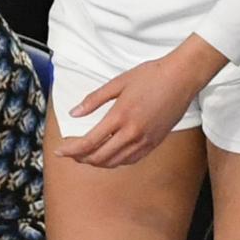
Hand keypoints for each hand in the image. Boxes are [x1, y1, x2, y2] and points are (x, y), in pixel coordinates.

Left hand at [56, 37, 226, 166]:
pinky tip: (108, 156)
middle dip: (81, 158)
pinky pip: (132, 159)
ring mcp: (146, 140)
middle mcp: (133, 133)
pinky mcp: (155, 142)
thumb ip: (93, 100)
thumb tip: (74, 113)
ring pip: (116, 161)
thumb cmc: (149, 76)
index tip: (59, 151)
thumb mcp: (116, 83)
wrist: (181, 78)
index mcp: (120, 117)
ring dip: (97, 162)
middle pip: (101, 156)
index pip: (90, 142)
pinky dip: (116, 161)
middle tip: (69, 154)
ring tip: (84, 156)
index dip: (71, 150)